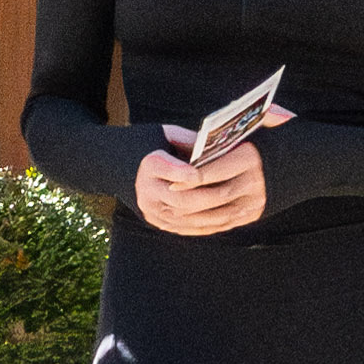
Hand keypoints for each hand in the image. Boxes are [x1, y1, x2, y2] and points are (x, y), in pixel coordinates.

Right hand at [130, 136, 270, 241]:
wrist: (122, 168)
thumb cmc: (154, 144)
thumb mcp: (168, 134)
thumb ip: (192, 142)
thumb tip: (223, 148)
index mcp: (148, 164)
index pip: (170, 170)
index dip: (191, 174)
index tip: (214, 172)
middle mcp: (147, 191)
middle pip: (183, 200)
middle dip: (213, 197)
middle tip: (238, 191)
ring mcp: (153, 211)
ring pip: (189, 218)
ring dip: (217, 215)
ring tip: (241, 207)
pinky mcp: (160, 223)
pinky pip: (188, 228)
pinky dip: (211, 225)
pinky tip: (230, 218)